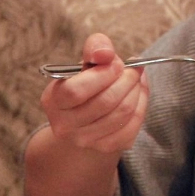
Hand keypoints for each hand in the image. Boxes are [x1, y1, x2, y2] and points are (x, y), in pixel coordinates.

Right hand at [39, 33, 149, 154]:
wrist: (84, 120)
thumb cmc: (86, 84)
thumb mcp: (85, 62)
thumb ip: (95, 47)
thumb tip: (105, 54)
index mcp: (53, 101)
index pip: (76, 91)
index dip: (103, 74)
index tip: (116, 64)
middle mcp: (64, 125)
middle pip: (106, 102)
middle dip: (127, 80)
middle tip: (132, 70)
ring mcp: (84, 140)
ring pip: (123, 113)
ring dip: (136, 91)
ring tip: (135, 81)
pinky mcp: (105, 148)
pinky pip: (132, 126)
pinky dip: (141, 106)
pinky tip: (137, 96)